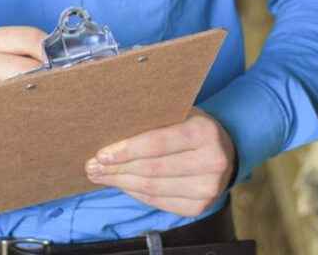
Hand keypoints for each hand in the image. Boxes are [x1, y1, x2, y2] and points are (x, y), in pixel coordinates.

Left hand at [85, 108, 236, 216]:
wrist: (225, 149)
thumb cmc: (192, 125)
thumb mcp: (179, 112)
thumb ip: (154, 117)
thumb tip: (111, 127)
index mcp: (204, 132)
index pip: (157, 144)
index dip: (127, 150)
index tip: (102, 154)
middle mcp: (211, 163)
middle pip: (152, 170)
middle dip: (117, 169)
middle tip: (92, 166)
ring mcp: (208, 189)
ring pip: (153, 189)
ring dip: (122, 183)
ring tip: (100, 176)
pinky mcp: (200, 207)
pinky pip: (160, 202)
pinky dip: (136, 194)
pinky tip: (121, 185)